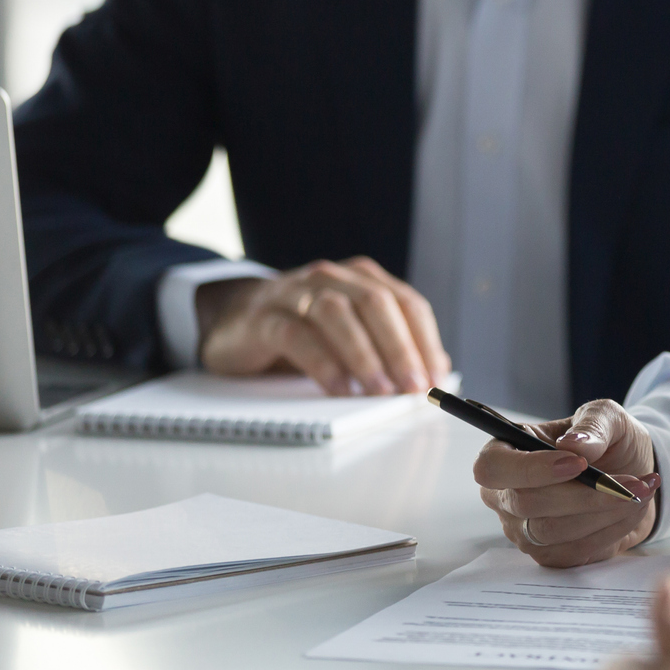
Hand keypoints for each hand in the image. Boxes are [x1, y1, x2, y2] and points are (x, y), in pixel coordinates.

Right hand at [197, 256, 449, 395]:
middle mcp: (332, 278)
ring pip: (337, 314)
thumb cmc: (303, 329)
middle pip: (377, 304)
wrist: (233, 318)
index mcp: (363, 279)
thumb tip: (436, 370)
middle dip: (401, 348)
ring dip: (365, 356)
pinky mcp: (265, 317)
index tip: (437, 379)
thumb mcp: (351, 333)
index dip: (426, 341)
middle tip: (413, 387)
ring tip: (380, 391)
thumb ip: (391, 344)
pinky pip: (297, 336)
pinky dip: (323, 364)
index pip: (407, 303)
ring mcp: (296, 293)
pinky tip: (338, 389)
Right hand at [475, 398, 662, 566]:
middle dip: (584, 495)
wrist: (632, 474)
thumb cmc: (609, 440)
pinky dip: (611, 530)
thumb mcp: (608, 417)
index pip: (492, 467)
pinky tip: (633, 509)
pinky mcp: (549, 554)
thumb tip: (574, 445)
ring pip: (552, 532)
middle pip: (526, 504)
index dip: (531, 469)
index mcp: (506, 451)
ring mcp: (523, 529)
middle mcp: (505, 495)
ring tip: (640, 492)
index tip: (579, 463)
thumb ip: (593, 425)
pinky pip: (574, 552)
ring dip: (604, 513)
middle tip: (631, 483)